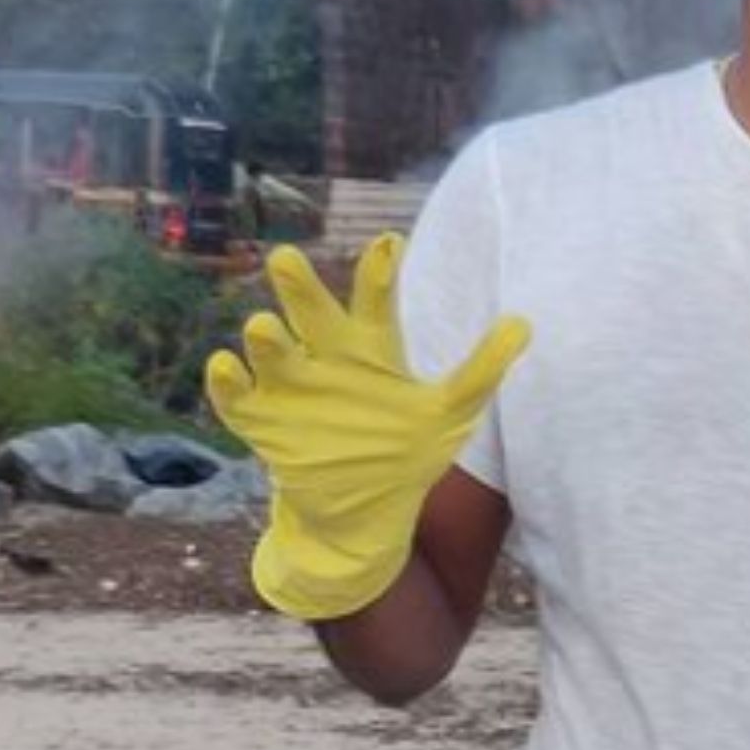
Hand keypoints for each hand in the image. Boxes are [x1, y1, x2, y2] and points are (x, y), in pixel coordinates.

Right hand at [205, 233, 529, 620]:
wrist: (362, 507)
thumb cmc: (407, 450)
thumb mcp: (450, 412)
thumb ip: (482, 370)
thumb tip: (524, 323)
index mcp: (371, 349)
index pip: (375, 303)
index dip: (379, 274)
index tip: (390, 242)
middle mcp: (327, 359)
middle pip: (313, 315)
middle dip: (299, 288)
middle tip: (285, 256)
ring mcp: (291, 388)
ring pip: (271, 352)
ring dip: (265, 339)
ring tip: (263, 325)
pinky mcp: (263, 422)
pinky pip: (238, 399)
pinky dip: (227, 384)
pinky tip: (225, 366)